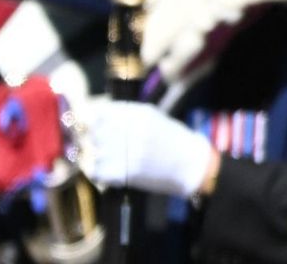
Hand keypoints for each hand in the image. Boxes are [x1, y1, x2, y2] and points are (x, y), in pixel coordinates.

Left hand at [79, 99, 214, 196]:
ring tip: (112, 161)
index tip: (101, 128)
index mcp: (136, 116)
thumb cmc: (172, 139)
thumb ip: (126, 112)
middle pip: (94, 133)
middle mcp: (129, 131)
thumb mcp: (151, 116)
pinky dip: (100, 173)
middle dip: (97, 140)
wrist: (192, 167)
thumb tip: (98, 113)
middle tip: (107, 147)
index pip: (99, 114)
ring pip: (94, 152)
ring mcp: (126, 152)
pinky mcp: (125, 173)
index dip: (97, 122)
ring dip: (98, 157)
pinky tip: (109, 173)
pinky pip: (97, 171)